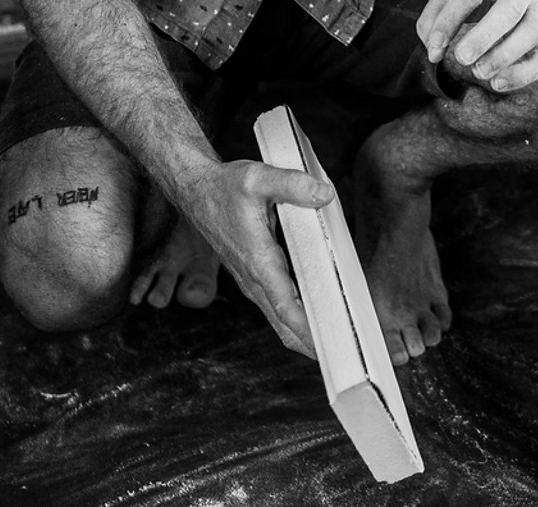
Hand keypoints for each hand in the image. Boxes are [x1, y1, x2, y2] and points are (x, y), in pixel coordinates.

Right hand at [174, 158, 333, 356]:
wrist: (196, 192)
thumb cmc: (224, 188)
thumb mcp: (257, 178)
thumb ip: (292, 185)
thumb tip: (324, 194)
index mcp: (257, 260)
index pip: (284, 305)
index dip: (306, 328)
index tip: (327, 345)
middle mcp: (253, 277)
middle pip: (283, 324)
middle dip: (310, 345)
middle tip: (341, 359)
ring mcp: (251, 280)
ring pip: (279, 319)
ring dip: (303, 336)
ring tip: (335, 347)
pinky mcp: (252, 276)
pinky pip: (275, 307)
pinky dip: (293, 321)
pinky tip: (312, 323)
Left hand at [418, 0, 537, 94]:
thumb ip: (435, 16)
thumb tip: (433, 50)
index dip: (450, 20)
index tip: (435, 46)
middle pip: (508, 11)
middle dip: (483, 37)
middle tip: (461, 58)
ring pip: (530, 34)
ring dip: (503, 57)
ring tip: (478, 72)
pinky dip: (522, 76)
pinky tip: (498, 83)